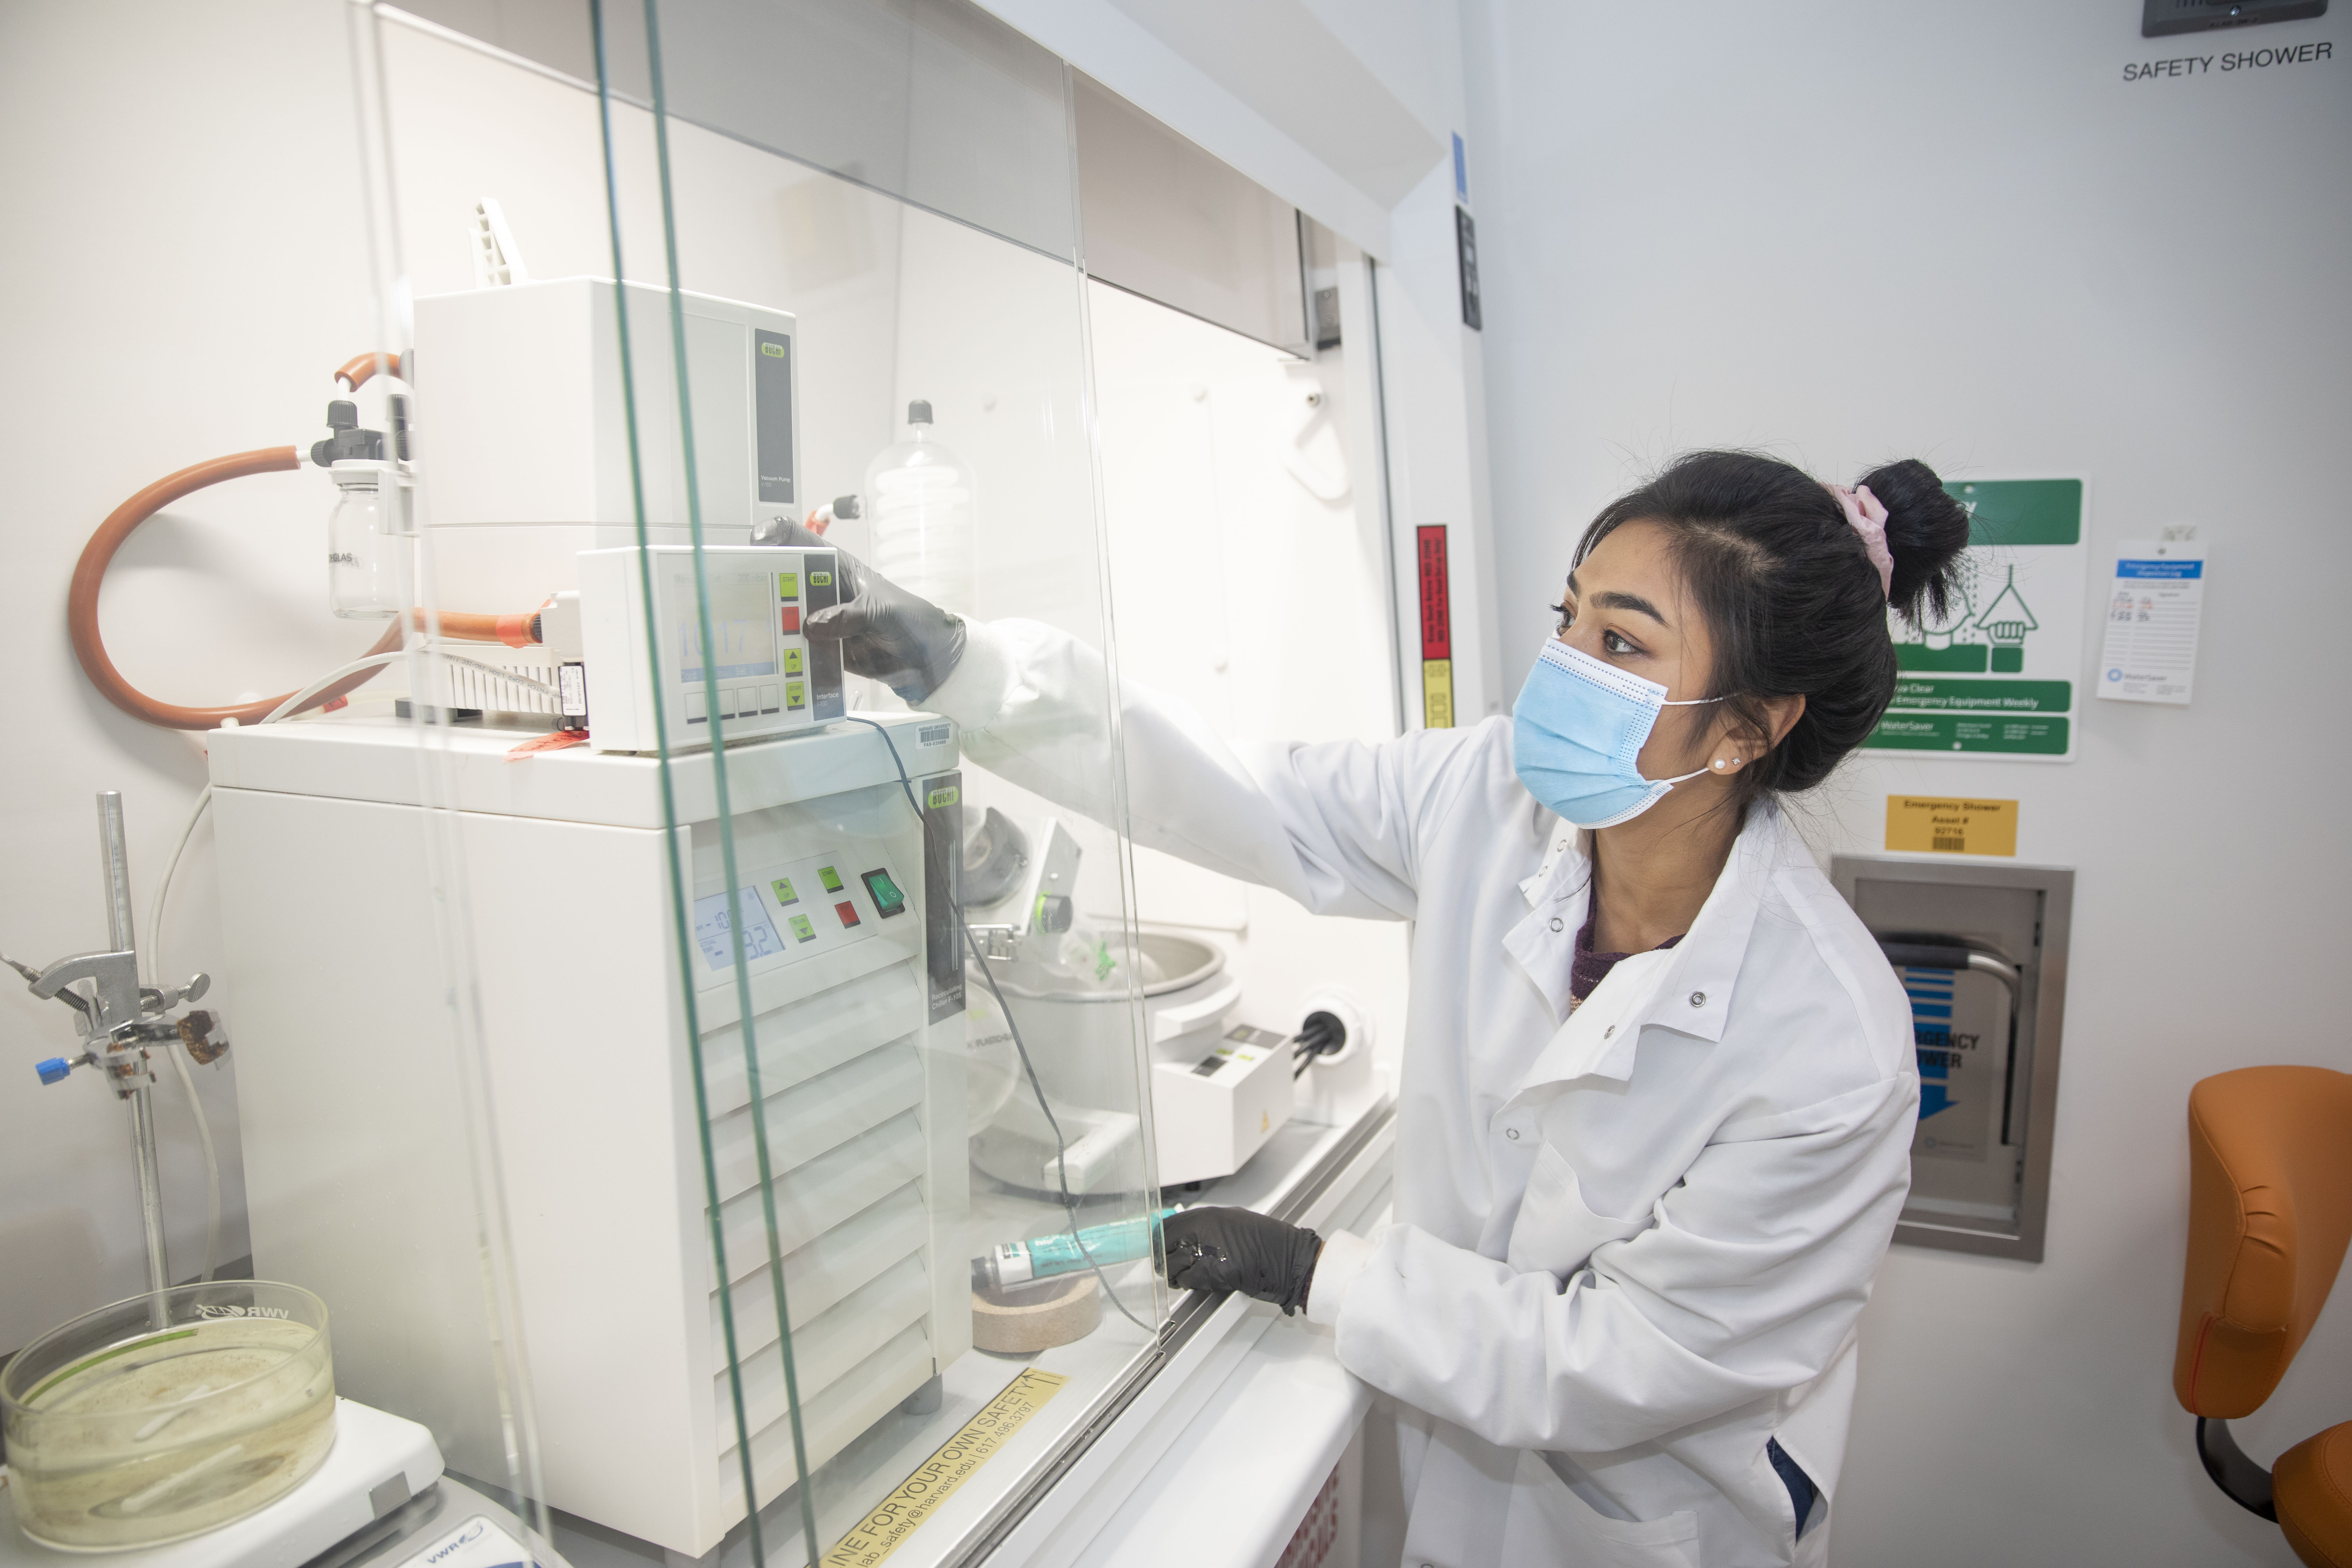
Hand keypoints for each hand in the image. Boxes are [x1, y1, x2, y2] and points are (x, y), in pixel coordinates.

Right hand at [753, 517, 965, 702]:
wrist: (928, 660)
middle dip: (758, 585)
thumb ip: (850, 616)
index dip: (774, 535)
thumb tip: (811, 625)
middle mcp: (820, 590)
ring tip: (749, 633)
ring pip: (782, 616)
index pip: (798, 541)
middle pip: (779, 579)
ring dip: (768, 624)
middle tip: (742, 597)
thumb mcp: (884, 613)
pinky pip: (795, 649)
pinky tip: (770, 662)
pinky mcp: (819, 647)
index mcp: (835, 567)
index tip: (757, 544)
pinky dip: (784, 655)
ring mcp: (817, 619)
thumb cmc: (911, 621)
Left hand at [1159, 1206, 1322, 1315]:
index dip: (1160, 1240)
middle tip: (1169, 1267)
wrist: (1287, 1258)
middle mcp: (1204, 1229)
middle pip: (1164, 1244)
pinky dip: (1191, 1285)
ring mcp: (1208, 1249)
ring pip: (1173, 1265)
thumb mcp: (1232, 1222)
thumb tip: (1182, 1235)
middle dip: (1164, 1258)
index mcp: (1208, 1215)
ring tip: (1188, 1275)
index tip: (1159, 1248)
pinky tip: (1202, 1282)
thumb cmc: (1266, 1242)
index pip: (1167, 1226)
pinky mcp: (1214, 1271)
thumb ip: (1206, 1227)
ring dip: (1177, 1274)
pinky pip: (1188, 1281)